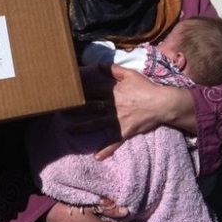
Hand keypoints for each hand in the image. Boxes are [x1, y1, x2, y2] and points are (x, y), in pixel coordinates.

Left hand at [75, 64, 194, 159]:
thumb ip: (113, 69)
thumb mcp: (130, 74)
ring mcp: (117, 120)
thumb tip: (98, 65)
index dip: (78, 90)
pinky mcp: (125, 131)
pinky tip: (97, 157)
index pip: (91, 90)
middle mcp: (112, 106)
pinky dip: (107, 150)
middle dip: (74, 109)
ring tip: (69, 130)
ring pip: (96, 124)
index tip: (65, 91)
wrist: (162, 103)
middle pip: (90, 107)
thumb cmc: (146, 88)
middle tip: (60, 110)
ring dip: (82, 128)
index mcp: (112, 91)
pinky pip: (115, 142)